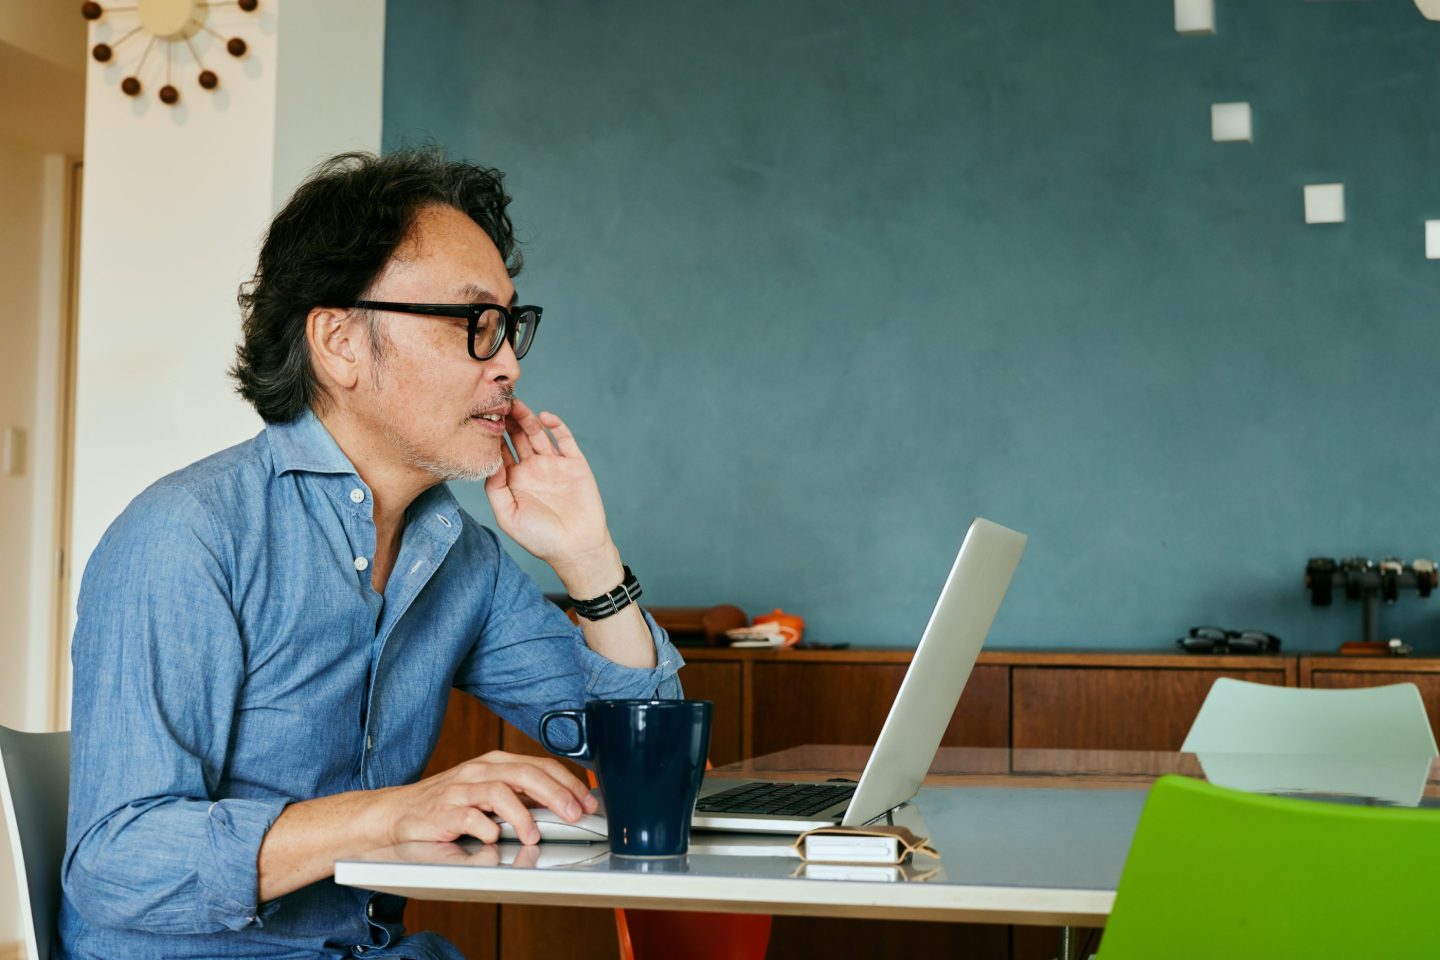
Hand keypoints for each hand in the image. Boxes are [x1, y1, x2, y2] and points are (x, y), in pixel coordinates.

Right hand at [375, 750, 598, 845]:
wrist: (396, 815)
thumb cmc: (447, 807)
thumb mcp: (487, 795)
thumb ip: (519, 798)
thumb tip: (560, 809)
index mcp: (495, 764)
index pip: (539, 766)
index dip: (568, 783)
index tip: (588, 802)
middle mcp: (480, 771)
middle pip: (525, 773)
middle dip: (556, 794)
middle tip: (575, 815)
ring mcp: (460, 789)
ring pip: (500, 791)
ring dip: (522, 815)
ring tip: (534, 835)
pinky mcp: (442, 812)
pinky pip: (469, 817)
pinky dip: (486, 828)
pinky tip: (494, 839)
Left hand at [485, 399, 620, 591]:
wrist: (577, 548)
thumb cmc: (541, 538)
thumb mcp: (508, 516)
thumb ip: (495, 489)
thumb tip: (489, 461)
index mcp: (515, 480)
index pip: (500, 450)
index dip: (491, 434)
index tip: (481, 417)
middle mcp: (533, 468)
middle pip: (518, 436)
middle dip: (508, 420)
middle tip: (498, 402)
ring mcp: (554, 464)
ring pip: (538, 433)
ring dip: (527, 418)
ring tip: (516, 404)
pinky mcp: (575, 463)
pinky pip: (565, 438)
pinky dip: (556, 425)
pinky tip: (545, 418)